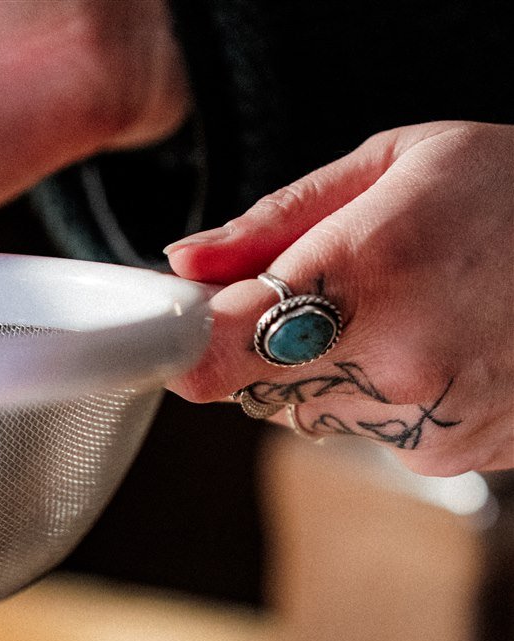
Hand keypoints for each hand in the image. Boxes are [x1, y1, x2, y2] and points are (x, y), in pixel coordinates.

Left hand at [166, 121, 513, 475]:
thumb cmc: (512, 194)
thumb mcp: (396, 163)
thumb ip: (275, 222)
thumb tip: (186, 264)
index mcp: (368, 270)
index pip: (217, 349)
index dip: (184, 341)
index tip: (178, 328)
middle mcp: (392, 360)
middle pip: (251, 386)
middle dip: (265, 342)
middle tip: (326, 289)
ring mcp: (420, 420)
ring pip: (305, 413)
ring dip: (325, 369)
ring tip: (404, 308)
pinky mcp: (443, 458)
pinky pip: (365, 432)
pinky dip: (380, 396)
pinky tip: (435, 347)